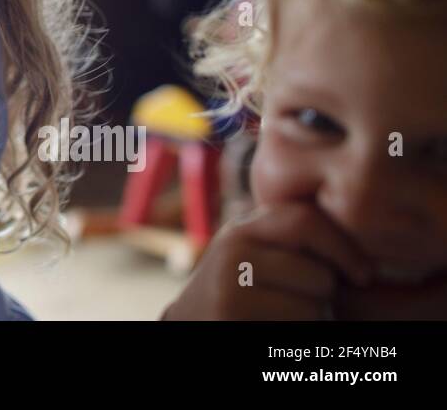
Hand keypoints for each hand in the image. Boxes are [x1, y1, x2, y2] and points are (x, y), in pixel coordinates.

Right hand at [161, 202, 373, 319]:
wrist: (189, 322)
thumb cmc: (236, 294)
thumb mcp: (254, 256)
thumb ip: (287, 241)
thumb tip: (354, 248)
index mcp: (244, 227)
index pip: (305, 219)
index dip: (343, 246)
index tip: (363, 274)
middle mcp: (233, 246)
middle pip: (316, 269)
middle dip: (325, 293)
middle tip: (307, 301)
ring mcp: (229, 279)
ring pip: (311, 303)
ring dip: (312, 316)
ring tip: (285, 314)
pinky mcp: (229, 309)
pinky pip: (295, 322)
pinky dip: (297, 332)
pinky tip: (272, 325)